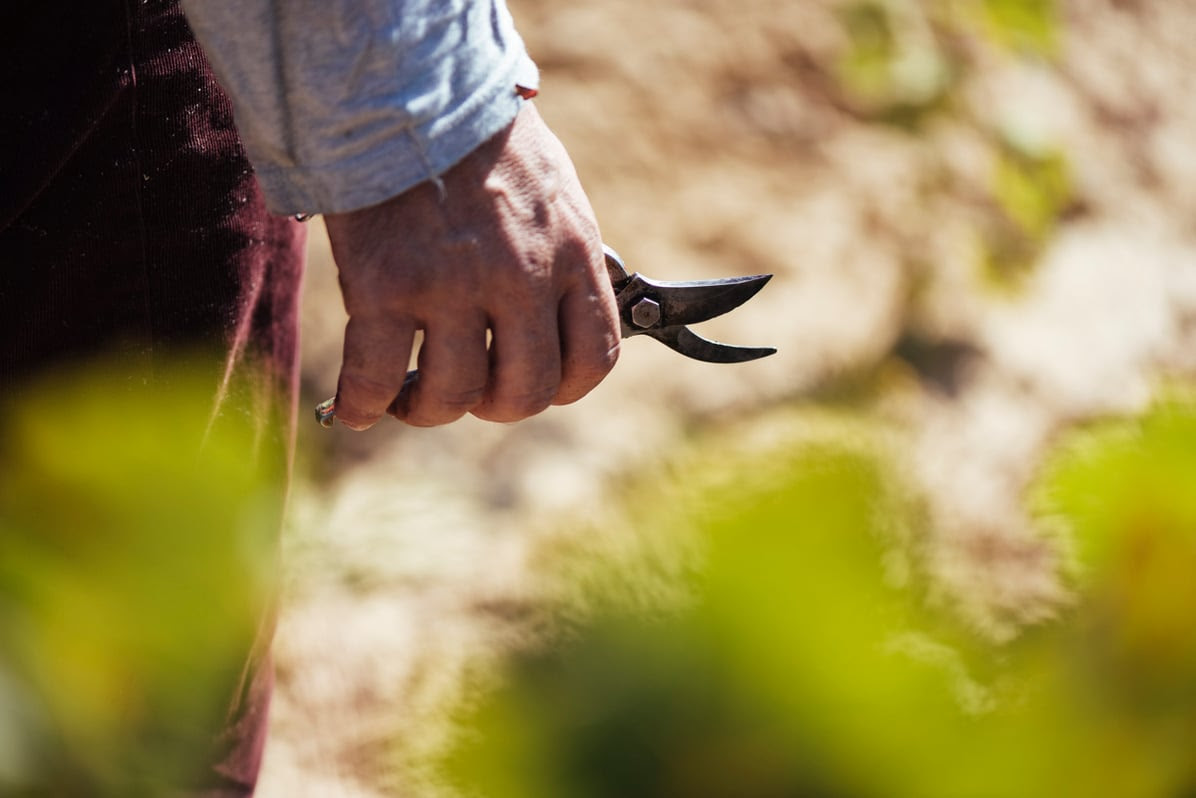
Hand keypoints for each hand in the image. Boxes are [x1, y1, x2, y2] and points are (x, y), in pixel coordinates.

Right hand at [323, 103, 619, 428]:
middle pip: (525, 392)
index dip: (563, 389)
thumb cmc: (481, 139)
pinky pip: (376, 376)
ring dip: (430, 409)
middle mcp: (521, 277)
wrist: (409, 86)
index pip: (594, 359)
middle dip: (496, 405)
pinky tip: (360, 410)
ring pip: (453, 394)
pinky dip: (365, 406)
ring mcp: (453, 285)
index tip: (533, 385)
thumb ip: (562, 258)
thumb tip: (561, 315)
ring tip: (411, 396)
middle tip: (470, 391)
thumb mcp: (554, 193)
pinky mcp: (386, 286)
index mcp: (571, 253)